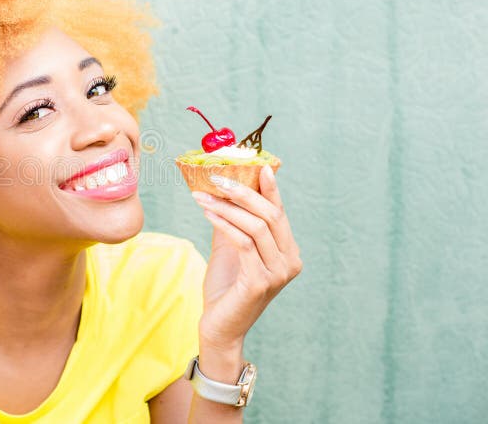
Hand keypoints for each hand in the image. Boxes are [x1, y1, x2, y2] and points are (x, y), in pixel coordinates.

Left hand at [191, 165, 302, 350]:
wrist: (220, 326)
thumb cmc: (226, 288)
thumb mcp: (230, 248)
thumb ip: (232, 222)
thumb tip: (222, 190)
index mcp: (288, 252)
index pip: (279, 212)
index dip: (270, 188)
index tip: (258, 164)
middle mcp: (290, 261)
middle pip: (269, 215)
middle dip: (242, 192)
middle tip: (216, 177)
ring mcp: (278, 273)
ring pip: (254, 226)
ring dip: (225, 207)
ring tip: (201, 195)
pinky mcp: (260, 282)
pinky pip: (242, 243)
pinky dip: (224, 224)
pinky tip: (207, 214)